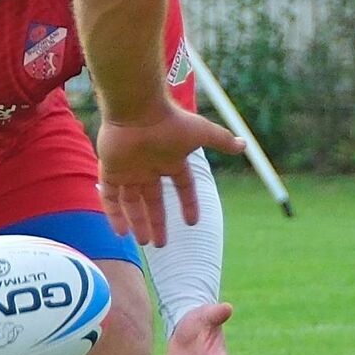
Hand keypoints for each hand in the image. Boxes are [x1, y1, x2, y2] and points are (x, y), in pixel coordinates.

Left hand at [97, 104, 242, 245]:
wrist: (137, 110)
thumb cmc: (170, 121)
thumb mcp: (202, 133)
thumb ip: (222, 140)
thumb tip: (244, 145)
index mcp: (171, 159)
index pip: (182, 186)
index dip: (188, 203)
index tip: (192, 222)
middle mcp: (149, 167)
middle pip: (154, 200)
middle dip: (157, 222)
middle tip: (161, 244)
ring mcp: (129, 169)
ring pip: (132, 202)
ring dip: (138, 222)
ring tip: (145, 243)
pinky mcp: (110, 170)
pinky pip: (110, 197)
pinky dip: (114, 215)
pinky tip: (121, 232)